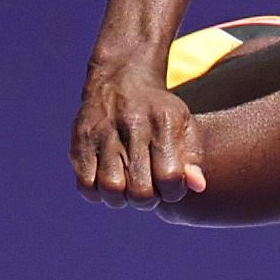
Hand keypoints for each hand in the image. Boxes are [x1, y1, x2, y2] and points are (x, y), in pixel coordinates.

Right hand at [73, 53, 208, 207]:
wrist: (122, 78)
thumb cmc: (159, 113)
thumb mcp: (184, 126)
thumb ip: (193, 159)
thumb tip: (198, 187)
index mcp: (164, 123)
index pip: (169, 177)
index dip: (172, 193)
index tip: (169, 186)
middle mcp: (133, 126)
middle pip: (140, 190)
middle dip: (147, 201)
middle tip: (148, 190)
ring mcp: (103, 133)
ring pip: (111, 190)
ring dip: (121, 199)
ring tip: (127, 188)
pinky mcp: (81, 140)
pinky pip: (85, 184)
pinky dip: (97, 193)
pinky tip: (108, 182)